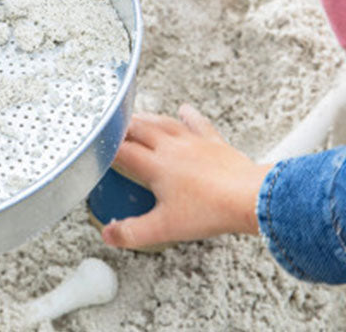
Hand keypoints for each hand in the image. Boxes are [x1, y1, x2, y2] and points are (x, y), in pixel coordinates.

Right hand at [101, 105, 270, 249]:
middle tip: (112, 126)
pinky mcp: (213, 142)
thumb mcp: (166, 228)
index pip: (122, 151)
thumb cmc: (211, 210)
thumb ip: (133, 232)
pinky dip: (187, 115)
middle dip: (122, 127)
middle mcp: (170, 147)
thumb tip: (108, 235)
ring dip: (147, 118)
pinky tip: (184, 109)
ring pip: (162, 123)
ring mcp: (192, 141)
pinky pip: (196, 123)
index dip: (106, 148)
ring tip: (137, 116)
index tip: (97, 146)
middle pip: (139, 129)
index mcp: (155, 165)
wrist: (249, 198)